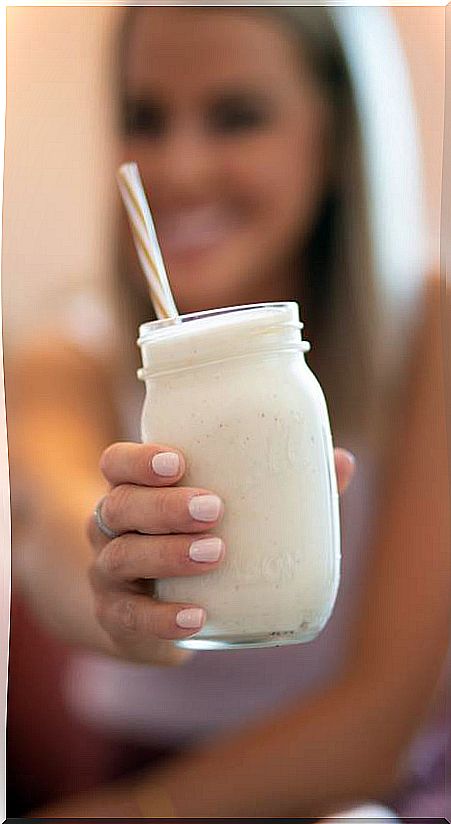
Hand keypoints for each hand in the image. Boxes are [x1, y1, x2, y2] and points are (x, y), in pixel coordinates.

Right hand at [88, 442, 354, 665]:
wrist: (148, 613)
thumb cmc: (195, 543)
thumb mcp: (226, 515)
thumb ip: (281, 489)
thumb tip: (344, 462)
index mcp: (135, 491)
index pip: (115, 463)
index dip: (138, 460)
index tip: (179, 461)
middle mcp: (111, 528)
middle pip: (118, 506)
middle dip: (163, 506)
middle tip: (213, 508)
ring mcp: (109, 575)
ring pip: (121, 557)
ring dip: (166, 554)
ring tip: (215, 553)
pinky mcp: (118, 619)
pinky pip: (131, 618)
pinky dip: (162, 617)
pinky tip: (197, 616)